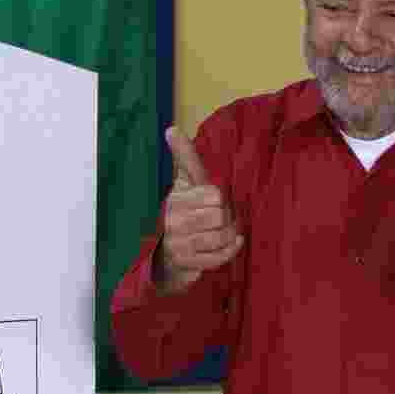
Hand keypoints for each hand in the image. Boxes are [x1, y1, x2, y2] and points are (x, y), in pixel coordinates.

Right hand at [154, 126, 243, 294]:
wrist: (164, 254)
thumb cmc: (180, 213)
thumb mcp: (183, 183)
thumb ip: (184, 157)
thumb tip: (171, 129)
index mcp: (175, 198)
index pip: (215, 195)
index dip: (221, 198)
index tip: (213, 201)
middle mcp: (173, 221)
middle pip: (220, 216)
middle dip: (226, 218)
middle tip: (219, 220)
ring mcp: (179, 244)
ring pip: (221, 236)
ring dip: (229, 235)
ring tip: (222, 232)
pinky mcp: (186, 265)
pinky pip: (219, 257)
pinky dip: (229, 250)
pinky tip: (230, 243)